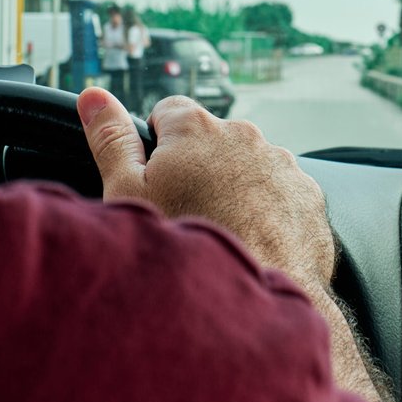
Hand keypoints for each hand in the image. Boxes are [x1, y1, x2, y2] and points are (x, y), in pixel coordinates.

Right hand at [77, 88, 334, 290]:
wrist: (250, 304)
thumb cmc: (184, 248)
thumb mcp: (128, 194)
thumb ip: (111, 139)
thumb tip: (93, 97)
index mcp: (195, 128)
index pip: (166, 112)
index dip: (155, 146)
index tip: (155, 180)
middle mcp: (244, 135)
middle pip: (209, 142)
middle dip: (196, 169)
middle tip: (183, 214)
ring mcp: (281, 165)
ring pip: (247, 169)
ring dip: (234, 190)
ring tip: (219, 234)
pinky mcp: (307, 196)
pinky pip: (280, 195)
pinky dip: (267, 213)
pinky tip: (251, 243)